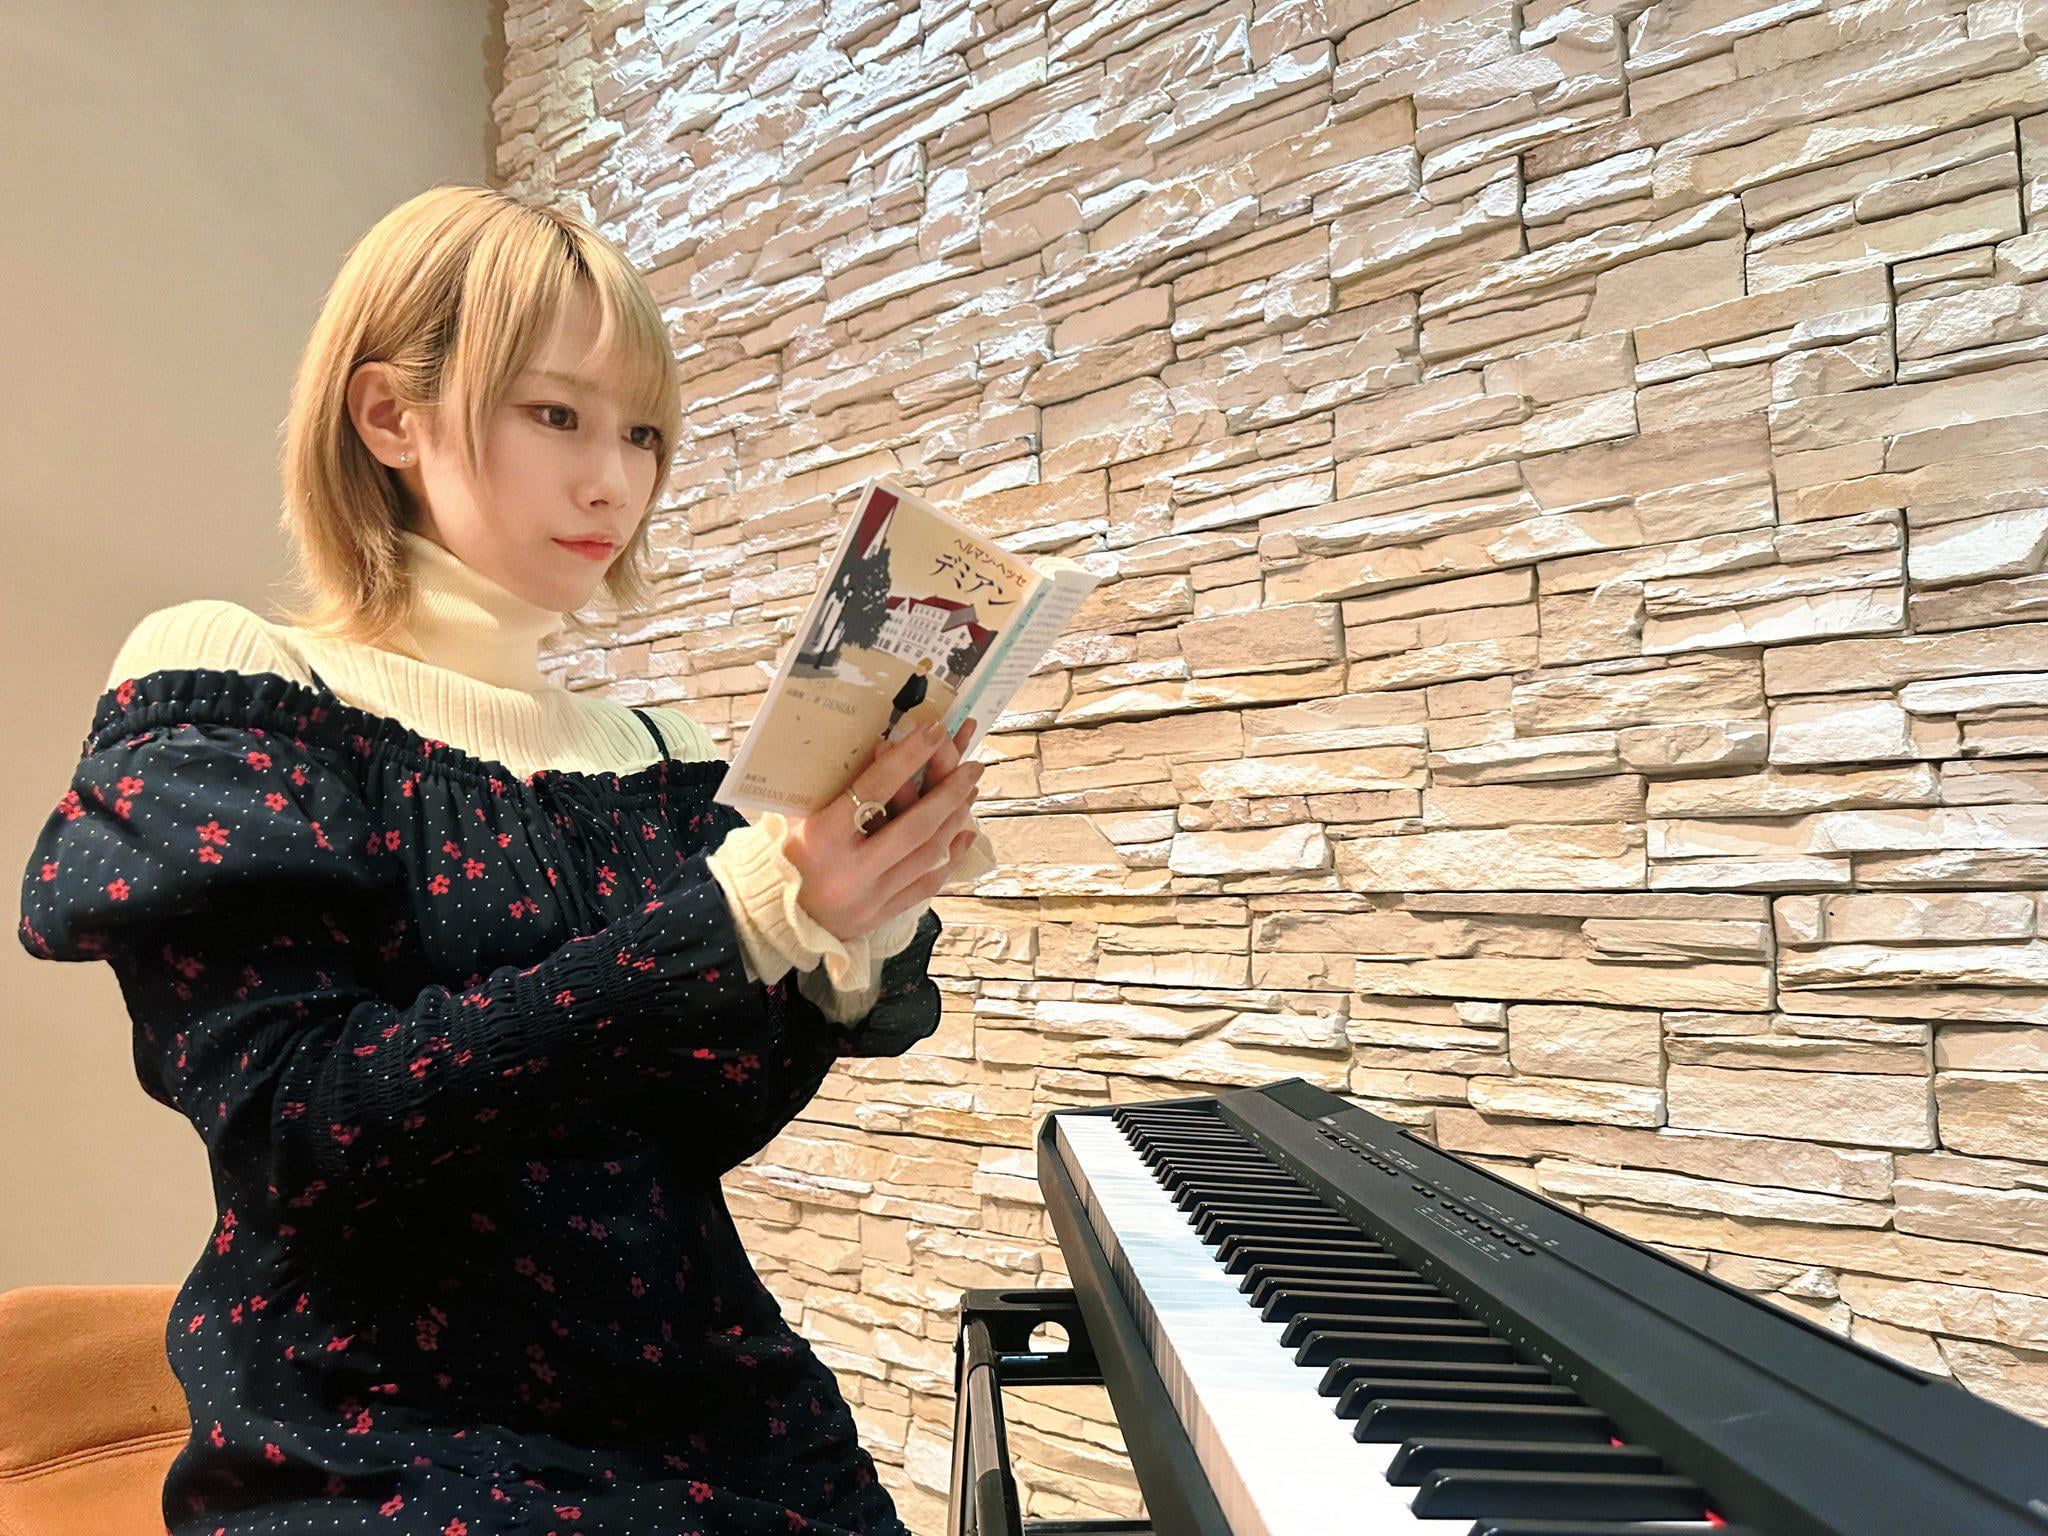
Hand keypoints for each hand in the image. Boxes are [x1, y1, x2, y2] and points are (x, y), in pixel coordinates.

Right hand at [784, 716, 985, 944]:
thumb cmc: (787, 854)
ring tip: (969, 792)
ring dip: (954, 820)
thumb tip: (885, 747)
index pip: (874, 790)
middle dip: (948, 792)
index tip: (936, 730)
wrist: (774, 915)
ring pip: (928, 854)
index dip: (908, 758)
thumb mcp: (801, 816)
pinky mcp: (883, 916)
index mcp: (822, 837)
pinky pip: (928, 884)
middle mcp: (851, 869)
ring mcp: (870, 897)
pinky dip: (950, 856)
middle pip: (914, 826)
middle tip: (972, 765)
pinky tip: (965, 834)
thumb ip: (838, 787)